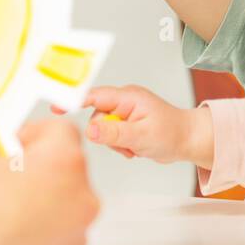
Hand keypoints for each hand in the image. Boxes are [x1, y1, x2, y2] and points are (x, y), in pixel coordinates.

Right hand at [0, 119, 100, 244]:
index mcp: (65, 165)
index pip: (60, 132)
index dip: (30, 134)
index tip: (9, 145)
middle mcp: (80, 204)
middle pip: (63, 176)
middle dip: (33, 174)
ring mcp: (72, 243)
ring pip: (57, 214)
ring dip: (32, 210)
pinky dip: (27, 243)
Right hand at [82, 84, 211, 166]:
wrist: (188, 140)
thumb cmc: (172, 134)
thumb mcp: (141, 137)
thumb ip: (113, 133)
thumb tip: (89, 129)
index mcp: (128, 97)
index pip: (94, 96)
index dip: (74, 100)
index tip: (56, 107)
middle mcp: (125, 101)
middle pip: (97, 117)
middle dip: (108, 136)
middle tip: (128, 144)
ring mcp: (126, 112)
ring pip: (103, 129)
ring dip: (116, 143)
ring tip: (136, 147)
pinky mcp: (127, 123)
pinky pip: (112, 136)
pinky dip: (121, 145)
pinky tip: (136, 148)